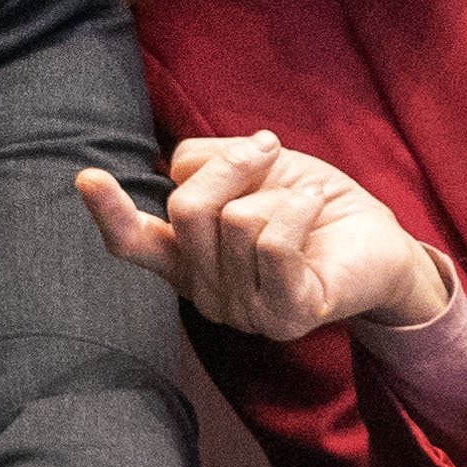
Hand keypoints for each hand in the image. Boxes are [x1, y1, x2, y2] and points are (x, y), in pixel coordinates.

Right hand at [77, 135, 452, 340]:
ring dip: (275, 190)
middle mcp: (206, 293)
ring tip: (302, 198)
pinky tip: (312, 206)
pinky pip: (271, 242)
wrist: (379, 240)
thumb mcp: (252, 169)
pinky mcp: (284, 315)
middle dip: (231, 164)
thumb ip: (206, 161)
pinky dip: (295, 207)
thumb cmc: (309, 205)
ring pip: (233, 221)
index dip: (109, 212)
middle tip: (267, 151)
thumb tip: (181, 164)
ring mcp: (243, 312)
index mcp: (189, 260)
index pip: (135, 243)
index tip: (87, 176)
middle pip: (188, 209)